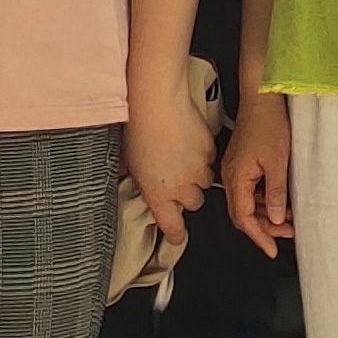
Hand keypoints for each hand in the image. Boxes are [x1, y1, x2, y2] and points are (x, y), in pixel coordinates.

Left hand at [126, 70, 216, 253]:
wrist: (158, 101)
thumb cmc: (139, 128)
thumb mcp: (126, 161)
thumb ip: (132, 178)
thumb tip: (129, 179)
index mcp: (159, 194)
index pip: (172, 227)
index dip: (175, 234)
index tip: (175, 236)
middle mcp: (182, 186)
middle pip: (193, 203)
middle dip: (186, 194)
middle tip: (174, 179)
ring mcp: (198, 168)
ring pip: (204, 182)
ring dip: (195, 176)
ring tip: (181, 158)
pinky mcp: (209, 150)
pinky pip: (210, 160)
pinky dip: (202, 156)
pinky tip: (189, 143)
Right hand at [222, 89, 292, 258]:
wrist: (262, 96)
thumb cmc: (268, 122)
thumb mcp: (278, 161)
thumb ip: (276, 193)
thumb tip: (276, 218)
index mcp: (236, 178)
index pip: (243, 219)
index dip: (258, 237)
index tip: (271, 249)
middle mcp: (230, 176)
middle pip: (243, 214)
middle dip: (264, 227)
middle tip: (287, 234)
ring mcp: (234, 169)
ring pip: (247, 202)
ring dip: (266, 213)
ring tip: (288, 219)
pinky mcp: (241, 162)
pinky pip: (249, 190)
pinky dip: (263, 199)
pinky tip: (279, 200)